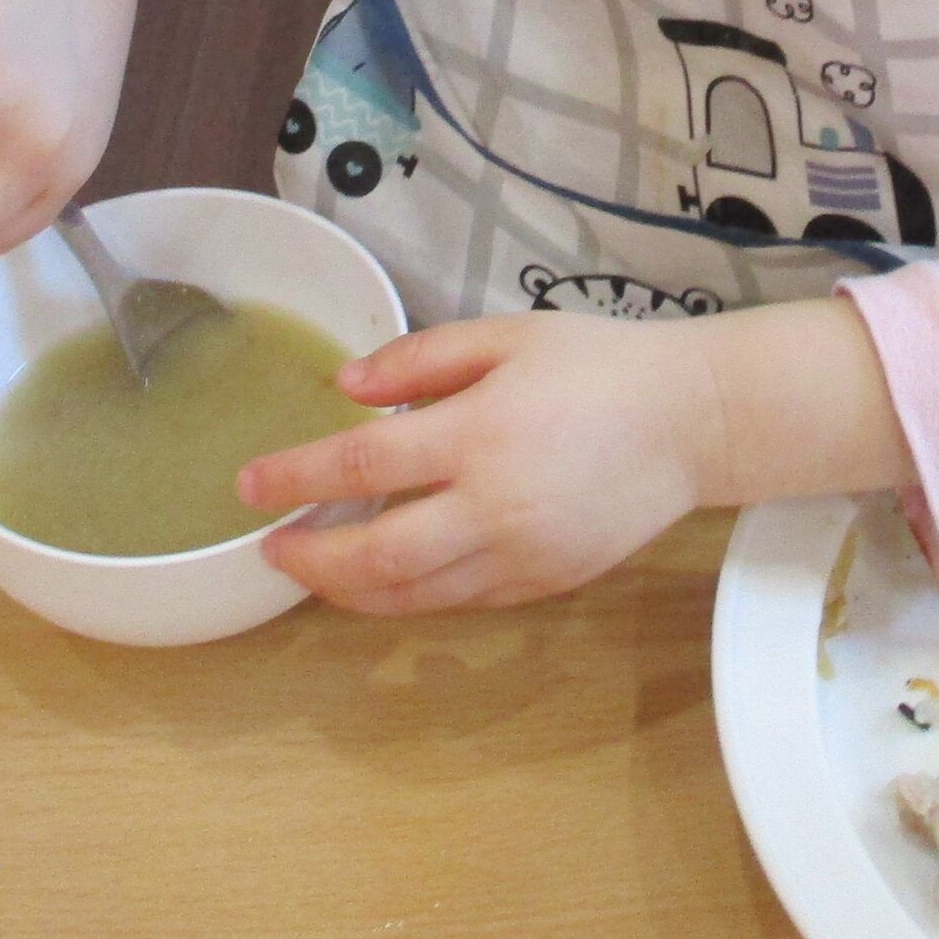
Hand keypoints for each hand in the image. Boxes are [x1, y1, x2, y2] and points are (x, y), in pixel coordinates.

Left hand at [239, 314, 728, 613]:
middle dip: (310, 557)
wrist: (691, 419)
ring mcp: (520, 555)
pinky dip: (409, 597)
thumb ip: (421, 360)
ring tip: (315, 568)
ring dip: (350, 589)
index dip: (295, 477)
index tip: (248, 486)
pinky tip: (386, 576)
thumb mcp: (506, 336)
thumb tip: (347, 389)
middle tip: (271, 547)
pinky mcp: (544, 584)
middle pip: (376, 555)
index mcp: (481, 433)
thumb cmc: (596, 363)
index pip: (362, 464)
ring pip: (412, 595)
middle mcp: (494, 506)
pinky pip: (458, 602)